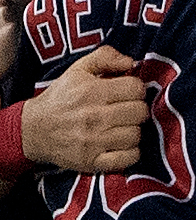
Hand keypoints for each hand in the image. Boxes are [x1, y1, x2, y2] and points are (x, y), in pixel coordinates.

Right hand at [24, 47, 147, 172]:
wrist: (31, 130)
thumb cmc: (60, 98)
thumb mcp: (77, 70)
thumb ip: (105, 57)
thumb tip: (131, 62)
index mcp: (91, 92)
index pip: (136, 88)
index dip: (135, 89)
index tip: (127, 93)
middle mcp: (93, 117)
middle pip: (140, 112)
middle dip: (136, 109)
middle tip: (125, 111)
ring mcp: (93, 142)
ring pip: (136, 135)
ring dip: (132, 131)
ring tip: (120, 127)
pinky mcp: (92, 162)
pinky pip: (129, 158)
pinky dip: (130, 153)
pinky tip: (121, 145)